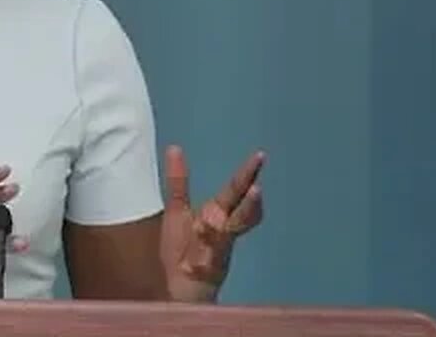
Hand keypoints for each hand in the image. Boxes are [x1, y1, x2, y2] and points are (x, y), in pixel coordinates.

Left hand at [159, 146, 263, 301]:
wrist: (180, 287)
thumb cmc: (182, 250)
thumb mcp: (177, 209)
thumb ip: (179, 181)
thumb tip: (175, 148)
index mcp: (217, 213)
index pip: (236, 189)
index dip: (249, 173)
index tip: (260, 155)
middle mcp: (224, 226)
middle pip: (243, 204)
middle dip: (252, 187)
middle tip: (260, 164)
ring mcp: (221, 244)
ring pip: (239, 223)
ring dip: (248, 208)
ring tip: (255, 190)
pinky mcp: (213, 262)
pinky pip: (216, 247)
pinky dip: (217, 237)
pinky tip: (213, 225)